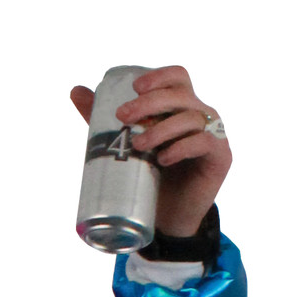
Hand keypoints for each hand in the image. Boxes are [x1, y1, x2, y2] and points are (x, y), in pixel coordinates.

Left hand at [70, 67, 230, 238]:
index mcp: (181, 106)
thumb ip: (105, 121)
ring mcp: (213, 134)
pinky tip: (163, 158)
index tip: (134, 88)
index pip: (177, 78)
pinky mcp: (221, 156)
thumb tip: (75, 91)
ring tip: (138, 144)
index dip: (159, 77)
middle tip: (123, 117)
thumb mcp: (125, 145)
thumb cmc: (149, 179)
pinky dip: (182, 147)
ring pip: (190, 118)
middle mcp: (200, 114)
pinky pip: (203, 142)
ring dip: (162, 128)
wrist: (168, 220)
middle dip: (150, 102)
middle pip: (180, 95)